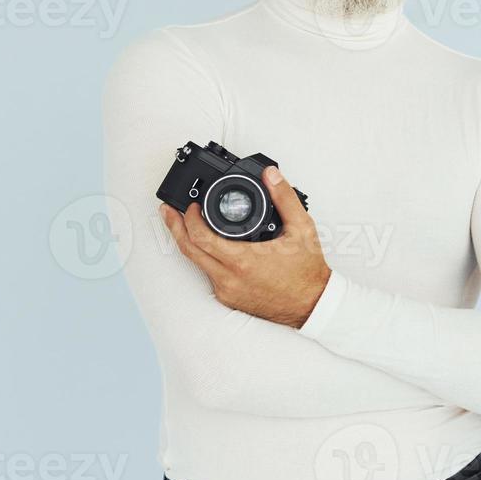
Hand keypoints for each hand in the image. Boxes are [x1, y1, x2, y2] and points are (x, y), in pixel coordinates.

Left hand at [159, 165, 331, 328]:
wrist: (313, 305)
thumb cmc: (307, 271)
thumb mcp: (302, 228)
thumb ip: (285, 197)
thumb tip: (271, 174)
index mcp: (243, 261)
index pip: (200, 238)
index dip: (189, 219)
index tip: (191, 205)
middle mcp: (230, 279)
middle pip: (188, 251)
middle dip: (174, 227)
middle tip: (167, 210)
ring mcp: (227, 291)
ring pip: (196, 264)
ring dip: (188, 242)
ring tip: (182, 223)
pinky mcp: (229, 299)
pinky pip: (209, 275)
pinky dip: (204, 258)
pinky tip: (207, 245)